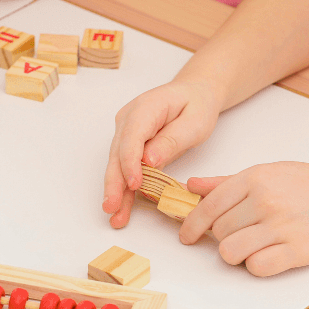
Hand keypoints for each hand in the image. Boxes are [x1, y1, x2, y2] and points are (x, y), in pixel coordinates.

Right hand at [102, 80, 222, 228]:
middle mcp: (128, 118)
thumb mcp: (195, 122)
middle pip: (118, 153)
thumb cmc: (197, 105)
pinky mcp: (128, 144)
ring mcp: (125, 131)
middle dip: (115, 182)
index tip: (134, 184)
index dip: (130, 162)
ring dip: (116, 190)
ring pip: (117, 163)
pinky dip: (124, 188)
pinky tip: (121, 208)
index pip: (132, 136)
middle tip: (112, 207)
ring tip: (114, 215)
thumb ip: (172, 140)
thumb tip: (148, 161)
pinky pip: (124, 167)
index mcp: (146, 107)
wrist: (194, 93)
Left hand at [181, 162, 308, 276]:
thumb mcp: (269, 172)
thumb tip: (192, 186)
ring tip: (253, 246)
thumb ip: (227, 182)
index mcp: (255, 178)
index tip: (187, 236)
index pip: (208, 206)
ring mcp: (281, 226)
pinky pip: (257, 267)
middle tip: (241, 235)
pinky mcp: (297, 251)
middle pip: (219, 232)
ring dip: (236, 254)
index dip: (192, 224)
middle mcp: (265, 200)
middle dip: (223, 238)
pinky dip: (257, 266)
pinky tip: (269, 255)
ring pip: (231, 252)